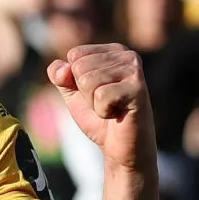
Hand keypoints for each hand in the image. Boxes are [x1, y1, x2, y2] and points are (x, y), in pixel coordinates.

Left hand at [47, 44, 156, 170]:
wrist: (120, 149)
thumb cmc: (99, 119)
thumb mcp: (72, 93)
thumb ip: (60, 75)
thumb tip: (62, 69)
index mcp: (112, 51)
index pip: (74, 54)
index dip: (75, 80)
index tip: (95, 93)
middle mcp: (126, 55)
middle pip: (79, 67)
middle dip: (85, 93)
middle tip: (104, 104)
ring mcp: (134, 70)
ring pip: (88, 80)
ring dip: (94, 103)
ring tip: (111, 108)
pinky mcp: (138, 88)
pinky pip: (101, 95)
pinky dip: (103, 111)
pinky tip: (118, 114)